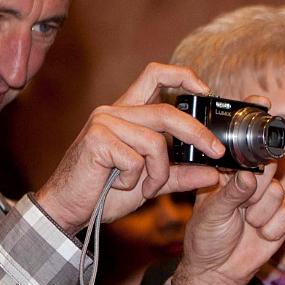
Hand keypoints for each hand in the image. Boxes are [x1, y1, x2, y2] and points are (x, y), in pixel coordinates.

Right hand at [35, 61, 225, 228]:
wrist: (69, 209)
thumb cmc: (104, 193)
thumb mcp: (150, 181)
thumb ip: (180, 175)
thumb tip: (214, 173)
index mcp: (127, 113)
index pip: (155, 74)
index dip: (183, 76)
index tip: (205, 90)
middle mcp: (114, 111)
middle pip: (167, 111)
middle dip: (197, 133)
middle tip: (216, 153)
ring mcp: (104, 123)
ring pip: (155, 142)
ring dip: (159, 173)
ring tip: (146, 189)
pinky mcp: (97, 139)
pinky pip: (136, 159)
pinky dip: (136, 180)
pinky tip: (120, 186)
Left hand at [174, 162, 284, 284]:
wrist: (218, 270)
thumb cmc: (207, 238)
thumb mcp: (212, 213)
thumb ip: (231, 192)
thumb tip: (249, 175)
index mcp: (230, 176)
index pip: (248, 157)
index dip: (250, 167)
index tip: (245, 182)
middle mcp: (252, 184)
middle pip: (269, 171)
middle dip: (256, 193)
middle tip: (242, 208)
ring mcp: (268, 201)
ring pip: (278, 193)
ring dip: (261, 214)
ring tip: (247, 224)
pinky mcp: (282, 219)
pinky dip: (272, 229)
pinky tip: (259, 235)